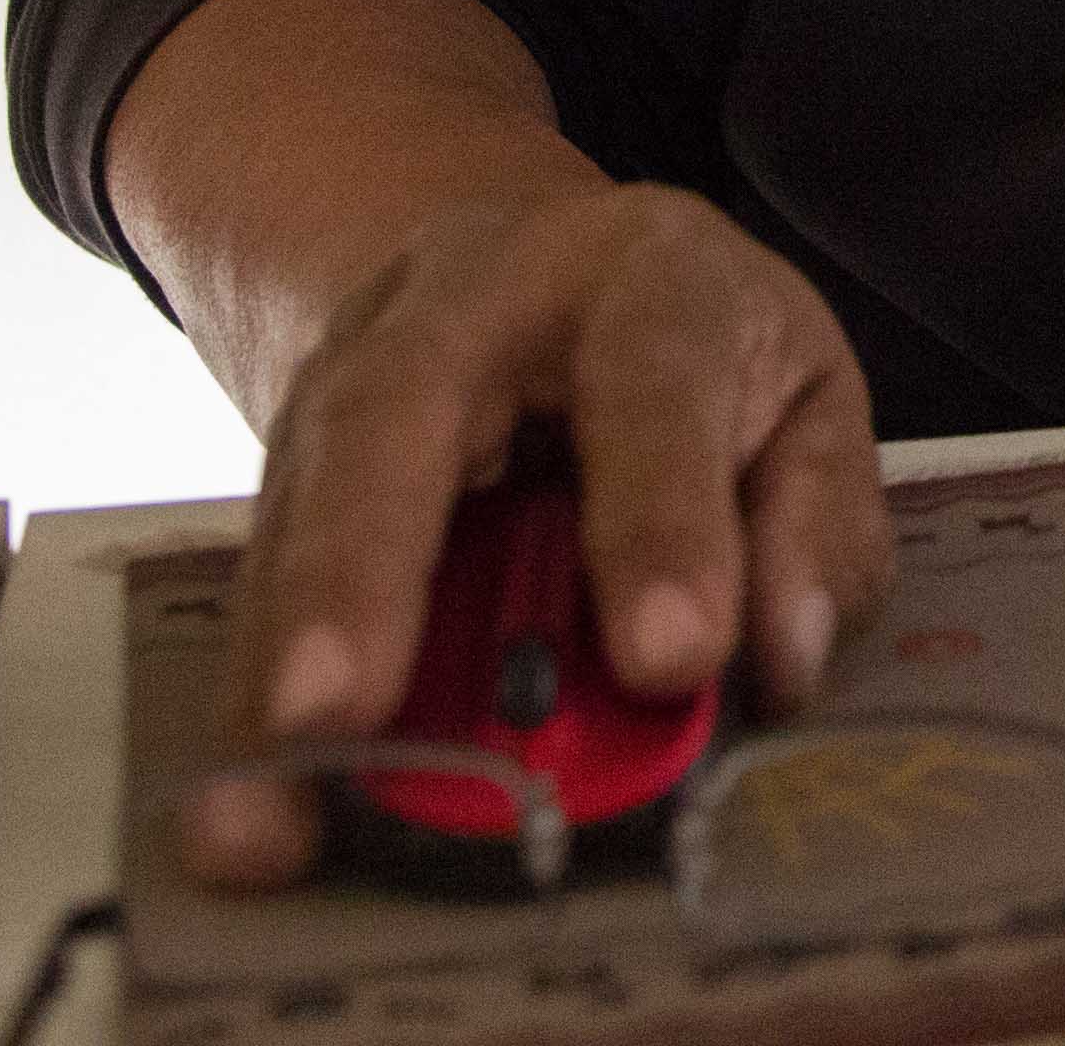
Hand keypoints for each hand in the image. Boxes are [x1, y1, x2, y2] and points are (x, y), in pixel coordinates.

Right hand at [178, 178, 888, 886]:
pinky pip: (261, 568)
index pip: (652, 380)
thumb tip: (775, 657)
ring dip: (277, 654)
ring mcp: (356, 368)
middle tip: (338, 711)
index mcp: (645, 271)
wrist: (546, 266)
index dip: (657, 519)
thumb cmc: (700, 354)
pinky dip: (252, 688)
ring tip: (269, 798)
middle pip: (397, 409)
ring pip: (302, 493)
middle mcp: (472, 298)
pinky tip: (258, 791)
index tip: (670, 659)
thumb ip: (811, 523)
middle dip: (363, 567)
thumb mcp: (802, 401)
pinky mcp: (293, 454)